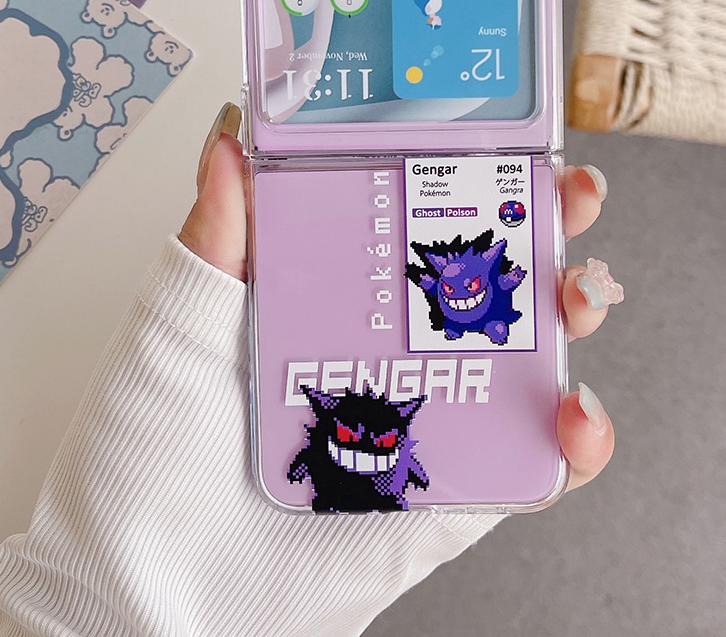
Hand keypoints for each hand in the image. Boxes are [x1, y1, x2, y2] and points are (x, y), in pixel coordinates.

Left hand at [179, 103, 618, 493]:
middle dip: (543, 226)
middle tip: (571, 197)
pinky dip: (573, 441)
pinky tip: (571, 414)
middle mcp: (386, 347)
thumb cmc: (147, 459)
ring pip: (524, 353)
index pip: (415, 217)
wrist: (154, 594)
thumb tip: (231, 136)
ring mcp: (422, 417)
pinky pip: (530, 464)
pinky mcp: (447, 493)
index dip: (467, 175)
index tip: (503, 138)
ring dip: (572, 314)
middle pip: (485, 275)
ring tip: (578, 296)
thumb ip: (213, 238)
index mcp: (331, 294)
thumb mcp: (174, 328)